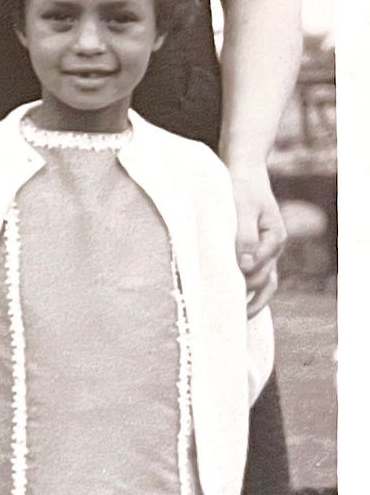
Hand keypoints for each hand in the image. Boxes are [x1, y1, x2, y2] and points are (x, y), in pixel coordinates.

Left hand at [228, 161, 284, 316]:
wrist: (243, 172)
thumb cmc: (240, 188)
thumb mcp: (241, 208)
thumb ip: (244, 235)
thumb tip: (245, 265)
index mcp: (274, 237)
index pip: (259, 266)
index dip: (240, 277)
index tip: (219, 289)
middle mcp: (274, 249)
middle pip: (262, 279)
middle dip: (244, 294)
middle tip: (219, 311)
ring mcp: (266, 254)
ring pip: (265, 285)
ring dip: (251, 302)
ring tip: (233, 321)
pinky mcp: (255, 254)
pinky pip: (258, 281)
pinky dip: (250, 296)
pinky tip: (237, 310)